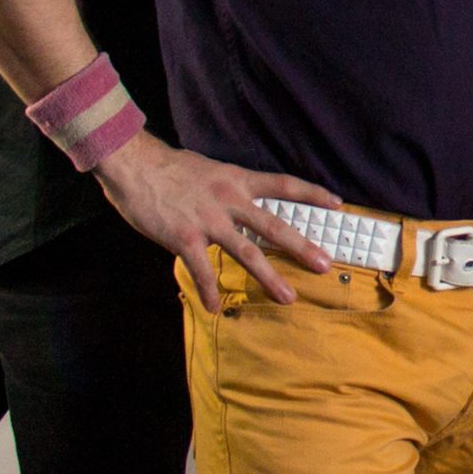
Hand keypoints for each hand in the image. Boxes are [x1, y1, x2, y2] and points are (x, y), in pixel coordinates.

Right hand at [92, 130, 343, 310]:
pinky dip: (209, 291)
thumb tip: (240, 202)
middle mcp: (230, 200)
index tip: (337, 202)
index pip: (284, 184)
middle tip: (325, 264)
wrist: (135, 165)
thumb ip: (227, 188)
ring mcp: (209, 221)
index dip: (312, 193)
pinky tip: (213, 308)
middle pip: (274, 226)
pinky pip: (202, 270)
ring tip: (288, 298)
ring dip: (269, 278)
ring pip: (248, 253)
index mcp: (238, 180)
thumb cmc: (169, 166)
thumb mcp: (209, 169)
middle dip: (302, 247)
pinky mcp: (185, 237)